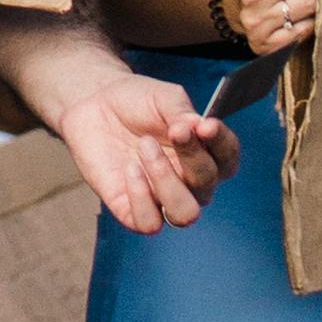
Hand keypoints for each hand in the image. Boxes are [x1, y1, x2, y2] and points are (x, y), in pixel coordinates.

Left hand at [50, 73, 236, 235]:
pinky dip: (141, 197)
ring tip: (144, 148)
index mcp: (205, 152)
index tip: (206, 125)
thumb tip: (196, 127)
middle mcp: (189, 182)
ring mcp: (161, 198)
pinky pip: (149, 223)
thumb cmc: (135, 102)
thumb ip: (182, 111)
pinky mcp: (132, 210)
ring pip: (184, 214)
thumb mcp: (163, 97)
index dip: (222, 144)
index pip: (228, 158)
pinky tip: (130, 168)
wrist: (94, 105)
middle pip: (207, 183)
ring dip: (167, 181)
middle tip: (172, 130)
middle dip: (192, 156)